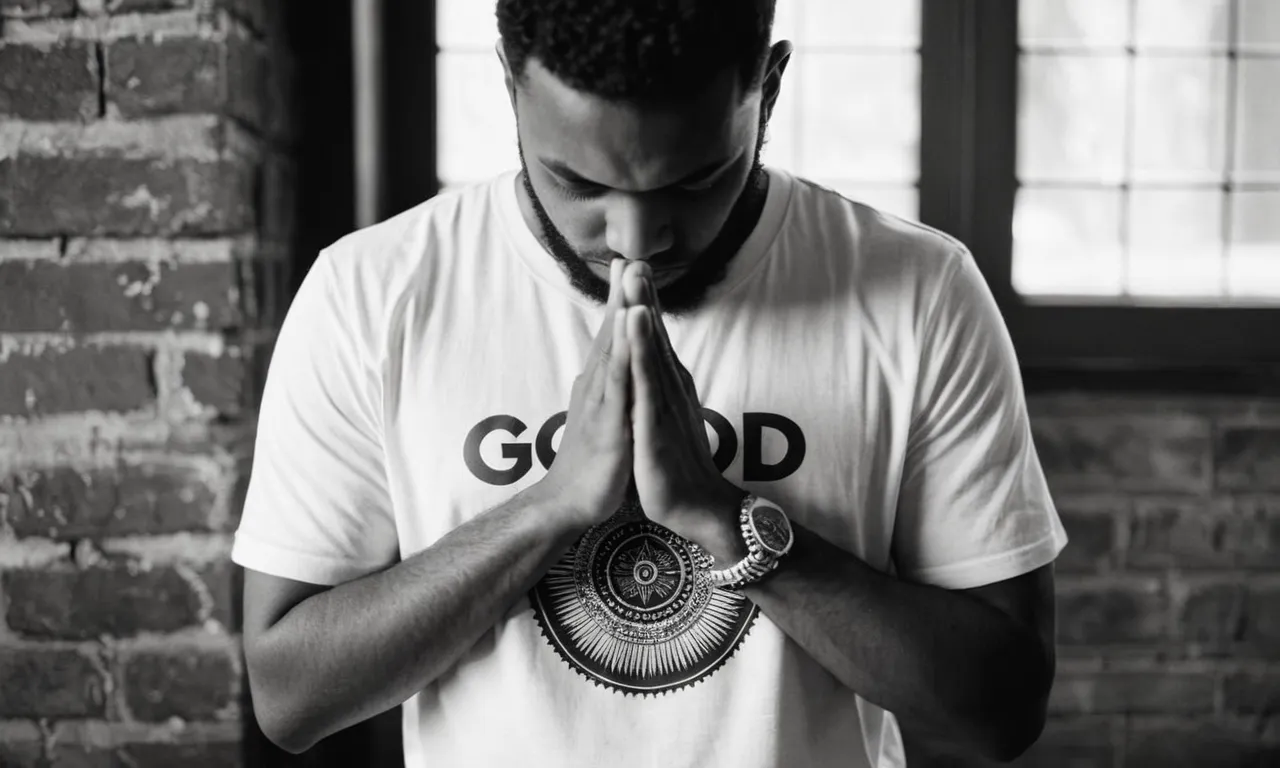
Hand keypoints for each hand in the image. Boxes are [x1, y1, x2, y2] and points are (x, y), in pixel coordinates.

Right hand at [535, 258, 634, 527]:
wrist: (568, 502)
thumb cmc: (589, 463)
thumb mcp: (603, 417)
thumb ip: (607, 391)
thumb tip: (606, 371)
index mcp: (601, 384)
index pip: (614, 335)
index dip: (622, 299)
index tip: (631, 266)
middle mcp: (597, 386)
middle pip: (612, 332)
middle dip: (622, 293)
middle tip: (630, 256)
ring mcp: (601, 403)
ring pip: (613, 351)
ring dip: (622, 314)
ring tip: (630, 279)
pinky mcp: (608, 425)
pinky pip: (618, 387)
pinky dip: (624, 358)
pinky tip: (631, 336)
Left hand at [623, 262, 746, 563]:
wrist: (697, 508)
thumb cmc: (676, 467)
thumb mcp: (662, 421)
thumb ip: (658, 395)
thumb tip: (653, 376)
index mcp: (666, 386)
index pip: (652, 338)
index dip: (644, 303)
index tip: (633, 270)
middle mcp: (669, 386)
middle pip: (654, 333)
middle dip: (644, 294)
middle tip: (635, 256)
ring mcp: (664, 401)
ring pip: (651, 348)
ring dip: (643, 309)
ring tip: (635, 275)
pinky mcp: (656, 420)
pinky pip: (646, 379)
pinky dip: (639, 348)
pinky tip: (634, 324)